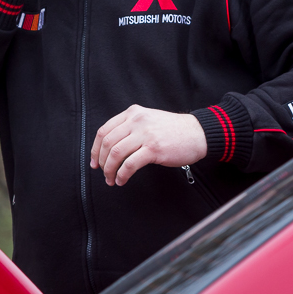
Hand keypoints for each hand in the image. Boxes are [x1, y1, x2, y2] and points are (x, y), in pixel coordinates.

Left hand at [90, 105, 206, 185]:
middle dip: (101, 161)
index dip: (95, 149)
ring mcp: (145, 134)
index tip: (95, 161)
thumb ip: (131, 127)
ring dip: (109, 170)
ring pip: (115, 154)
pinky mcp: (153, 149)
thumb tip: (111, 147)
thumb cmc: (174, 130)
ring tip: (111, 179)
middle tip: (103, 173)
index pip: (104, 130)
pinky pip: (129, 164)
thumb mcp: (148, 119)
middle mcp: (137, 121)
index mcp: (133, 113)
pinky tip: (122, 180)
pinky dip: (122, 175)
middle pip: (107, 143)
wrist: (197, 133)